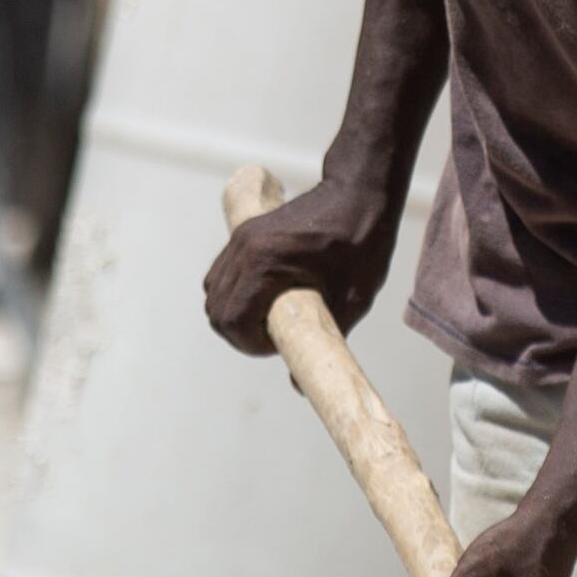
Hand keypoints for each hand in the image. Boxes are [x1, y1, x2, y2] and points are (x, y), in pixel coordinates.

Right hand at [206, 174, 401, 353]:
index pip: (232, 319)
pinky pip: (222, 273)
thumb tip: (299, 385)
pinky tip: (266, 299)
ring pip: (214, 291)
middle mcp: (244, 248)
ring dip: (233, 313)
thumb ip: (324, 342)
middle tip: (275, 338)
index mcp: (265, 263)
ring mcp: (241, 237)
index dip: (250, 344)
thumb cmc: (362, 241)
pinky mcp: (245, 233)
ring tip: (271, 319)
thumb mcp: (352, 299)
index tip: (279, 346)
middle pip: (216, 309)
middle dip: (239, 334)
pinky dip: (233, 294)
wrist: (360, 191)